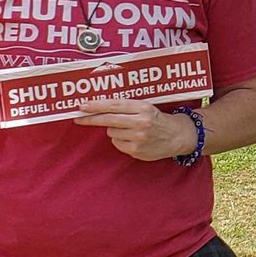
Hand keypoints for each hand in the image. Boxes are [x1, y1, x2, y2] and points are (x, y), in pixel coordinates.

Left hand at [75, 98, 195, 161]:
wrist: (177, 136)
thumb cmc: (158, 119)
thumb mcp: (145, 107)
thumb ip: (126, 107)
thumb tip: (98, 108)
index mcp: (143, 108)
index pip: (114, 105)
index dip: (96, 106)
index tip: (82, 106)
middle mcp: (141, 122)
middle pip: (108, 119)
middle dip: (91, 118)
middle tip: (78, 118)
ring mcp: (138, 138)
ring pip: (111, 132)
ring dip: (113, 130)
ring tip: (128, 128)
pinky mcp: (136, 151)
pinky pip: (117, 143)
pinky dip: (120, 140)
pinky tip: (132, 138)